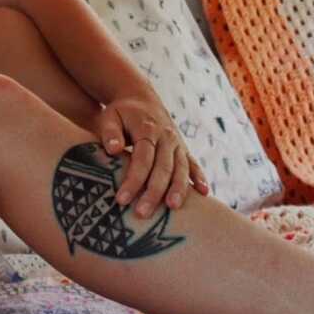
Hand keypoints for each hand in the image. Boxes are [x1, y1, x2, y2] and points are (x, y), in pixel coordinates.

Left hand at [95, 95, 208, 217]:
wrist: (141, 99)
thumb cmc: (121, 113)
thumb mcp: (110, 117)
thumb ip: (109, 132)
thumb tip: (112, 149)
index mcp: (147, 129)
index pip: (141, 158)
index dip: (133, 180)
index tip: (121, 200)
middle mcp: (166, 137)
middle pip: (162, 168)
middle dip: (153, 192)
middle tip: (142, 213)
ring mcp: (177, 144)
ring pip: (180, 169)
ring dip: (178, 189)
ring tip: (172, 208)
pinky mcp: (183, 150)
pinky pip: (193, 164)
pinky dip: (199, 177)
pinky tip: (204, 193)